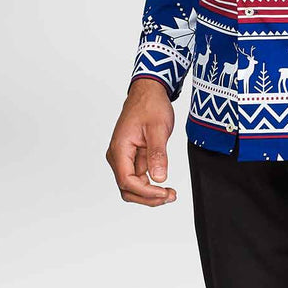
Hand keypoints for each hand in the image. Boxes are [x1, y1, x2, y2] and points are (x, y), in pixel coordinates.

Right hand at [106, 78, 176, 206]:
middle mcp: (117, 155)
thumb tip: (159, 178)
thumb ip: (157, 154)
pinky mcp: (131, 155)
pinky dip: (150, 183)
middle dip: (148, 197)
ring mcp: (124, 156)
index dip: (146, 192)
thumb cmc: (150, 104)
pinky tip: (164, 184)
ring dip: (149, 193)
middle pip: (127, 188)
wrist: (148, 90)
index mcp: (119, 148)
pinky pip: (138, 176)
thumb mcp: (158, 128)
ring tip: (169, 193)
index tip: (163, 192)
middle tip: (169, 196)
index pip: (127, 181)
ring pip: (132, 185)